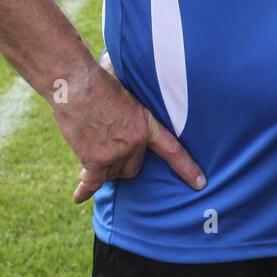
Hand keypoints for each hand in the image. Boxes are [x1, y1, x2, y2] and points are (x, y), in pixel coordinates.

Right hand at [49, 54, 205, 202]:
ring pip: (111, 174)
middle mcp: (133, 143)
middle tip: (107, 149)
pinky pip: (92, 182)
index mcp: (146, 125)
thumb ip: (132, 107)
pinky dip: (84, 189)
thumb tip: (134, 96)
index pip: (172, 150)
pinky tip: (79, 197)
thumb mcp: (128, 90)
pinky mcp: (93, 160)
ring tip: (89, 151)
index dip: (187, 168)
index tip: (200, 183)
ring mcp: (114, 153)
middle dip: (121, 164)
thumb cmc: (99, 80)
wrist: (76, 84)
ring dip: (100, 168)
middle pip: (132, 168)